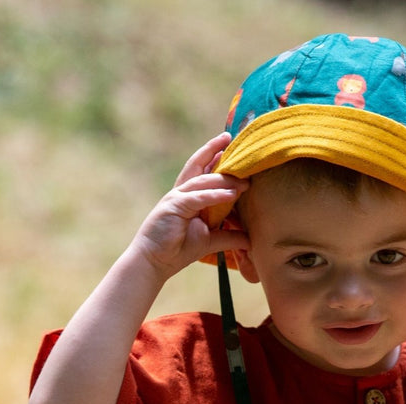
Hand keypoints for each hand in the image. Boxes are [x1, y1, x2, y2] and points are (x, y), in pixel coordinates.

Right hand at [130, 133, 249, 278]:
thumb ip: (228, 236)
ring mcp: (176, 198)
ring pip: (202, 181)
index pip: (202, 171)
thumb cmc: (177, 249)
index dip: (214, 157)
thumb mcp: (209, 241)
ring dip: (224, 178)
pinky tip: (231, 193)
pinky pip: (199, 198)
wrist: (154, 262)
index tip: (230, 147)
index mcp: (188, 196)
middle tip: (232, 139)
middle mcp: (182, 193)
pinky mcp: (174, 207)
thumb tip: (250, 239)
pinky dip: (215, 195)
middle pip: (199, 165)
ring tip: (244, 176)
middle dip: (215, 151)